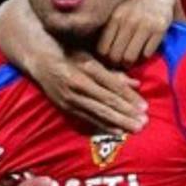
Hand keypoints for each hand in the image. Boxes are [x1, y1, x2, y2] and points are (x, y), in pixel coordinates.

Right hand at [30, 51, 146, 133]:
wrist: (40, 62)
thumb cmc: (69, 54)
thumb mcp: (92, 57)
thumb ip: (113, 72)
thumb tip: (137, 83)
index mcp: (85, 68)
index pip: (112, 86)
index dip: (129, 97)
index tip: (145, 107)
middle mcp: (77, 85)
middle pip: (107, 102)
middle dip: (126, 114)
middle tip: (144, 123)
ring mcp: (70, 98)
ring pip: (98, 113)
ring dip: (118, 122)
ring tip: (135, 129)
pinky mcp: (66, 108)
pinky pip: (88, 119)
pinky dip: (103, 126)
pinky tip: (117, 132)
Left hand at [97, 0, 179, 65]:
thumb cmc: (134, 6)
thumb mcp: (118, 12)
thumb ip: (108, 28)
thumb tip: (98, 53)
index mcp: (115, 17)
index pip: (103, 48)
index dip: (104, 59)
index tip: (108, 60)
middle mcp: (129, 21)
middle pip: (115, 55)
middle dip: (116, 63)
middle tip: (119, 63)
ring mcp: (145, 24)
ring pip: (130, 57)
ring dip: (130, 63)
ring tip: (130, 61)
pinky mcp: (159, 28)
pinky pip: (147, 54)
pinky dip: (144, 57)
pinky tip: (142, 52)